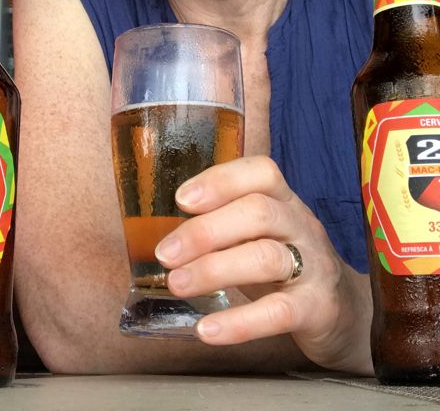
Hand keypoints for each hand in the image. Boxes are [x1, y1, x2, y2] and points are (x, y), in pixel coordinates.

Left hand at [155, 155, 372, 373]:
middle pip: (257, 213)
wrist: (343, 313)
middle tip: (165, 254)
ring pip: (266, 257)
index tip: (181, 199)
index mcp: (282, 199)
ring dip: (213, 269)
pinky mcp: (318, 309)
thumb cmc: (282, 262)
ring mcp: (314, 266)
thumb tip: (160, 229)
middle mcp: (300, 224)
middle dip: (204, 231)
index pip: (260, 172)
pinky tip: (207, 330)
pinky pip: (279, 312)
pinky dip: (240, 322)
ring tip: (176, 284)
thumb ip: (221, 222)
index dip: (220, 180)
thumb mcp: (256, 232)